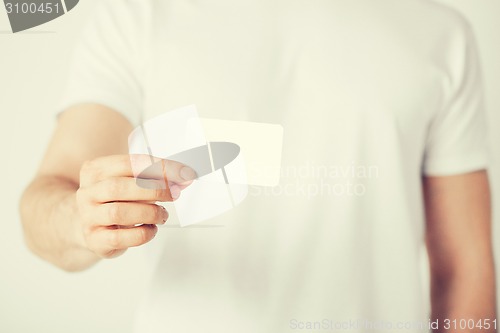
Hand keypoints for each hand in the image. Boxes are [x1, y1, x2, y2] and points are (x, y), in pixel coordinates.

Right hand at [76, 154, 195, 257]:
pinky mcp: (94, 240)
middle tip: (174, 194)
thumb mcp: (128, 182)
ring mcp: (88, 217)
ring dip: (149, 212)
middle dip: (154, 190)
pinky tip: (151, 229)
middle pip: (119, 187)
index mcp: (95, 170)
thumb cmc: (114, 200)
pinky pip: (120, 238)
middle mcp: (87, 192)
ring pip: (118, 212)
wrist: (89, 226)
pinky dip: (143, 233)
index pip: (129, 163)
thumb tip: (183, 178)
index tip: (183, 173)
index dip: (160, 167)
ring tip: (162, 214)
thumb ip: (153, 178)